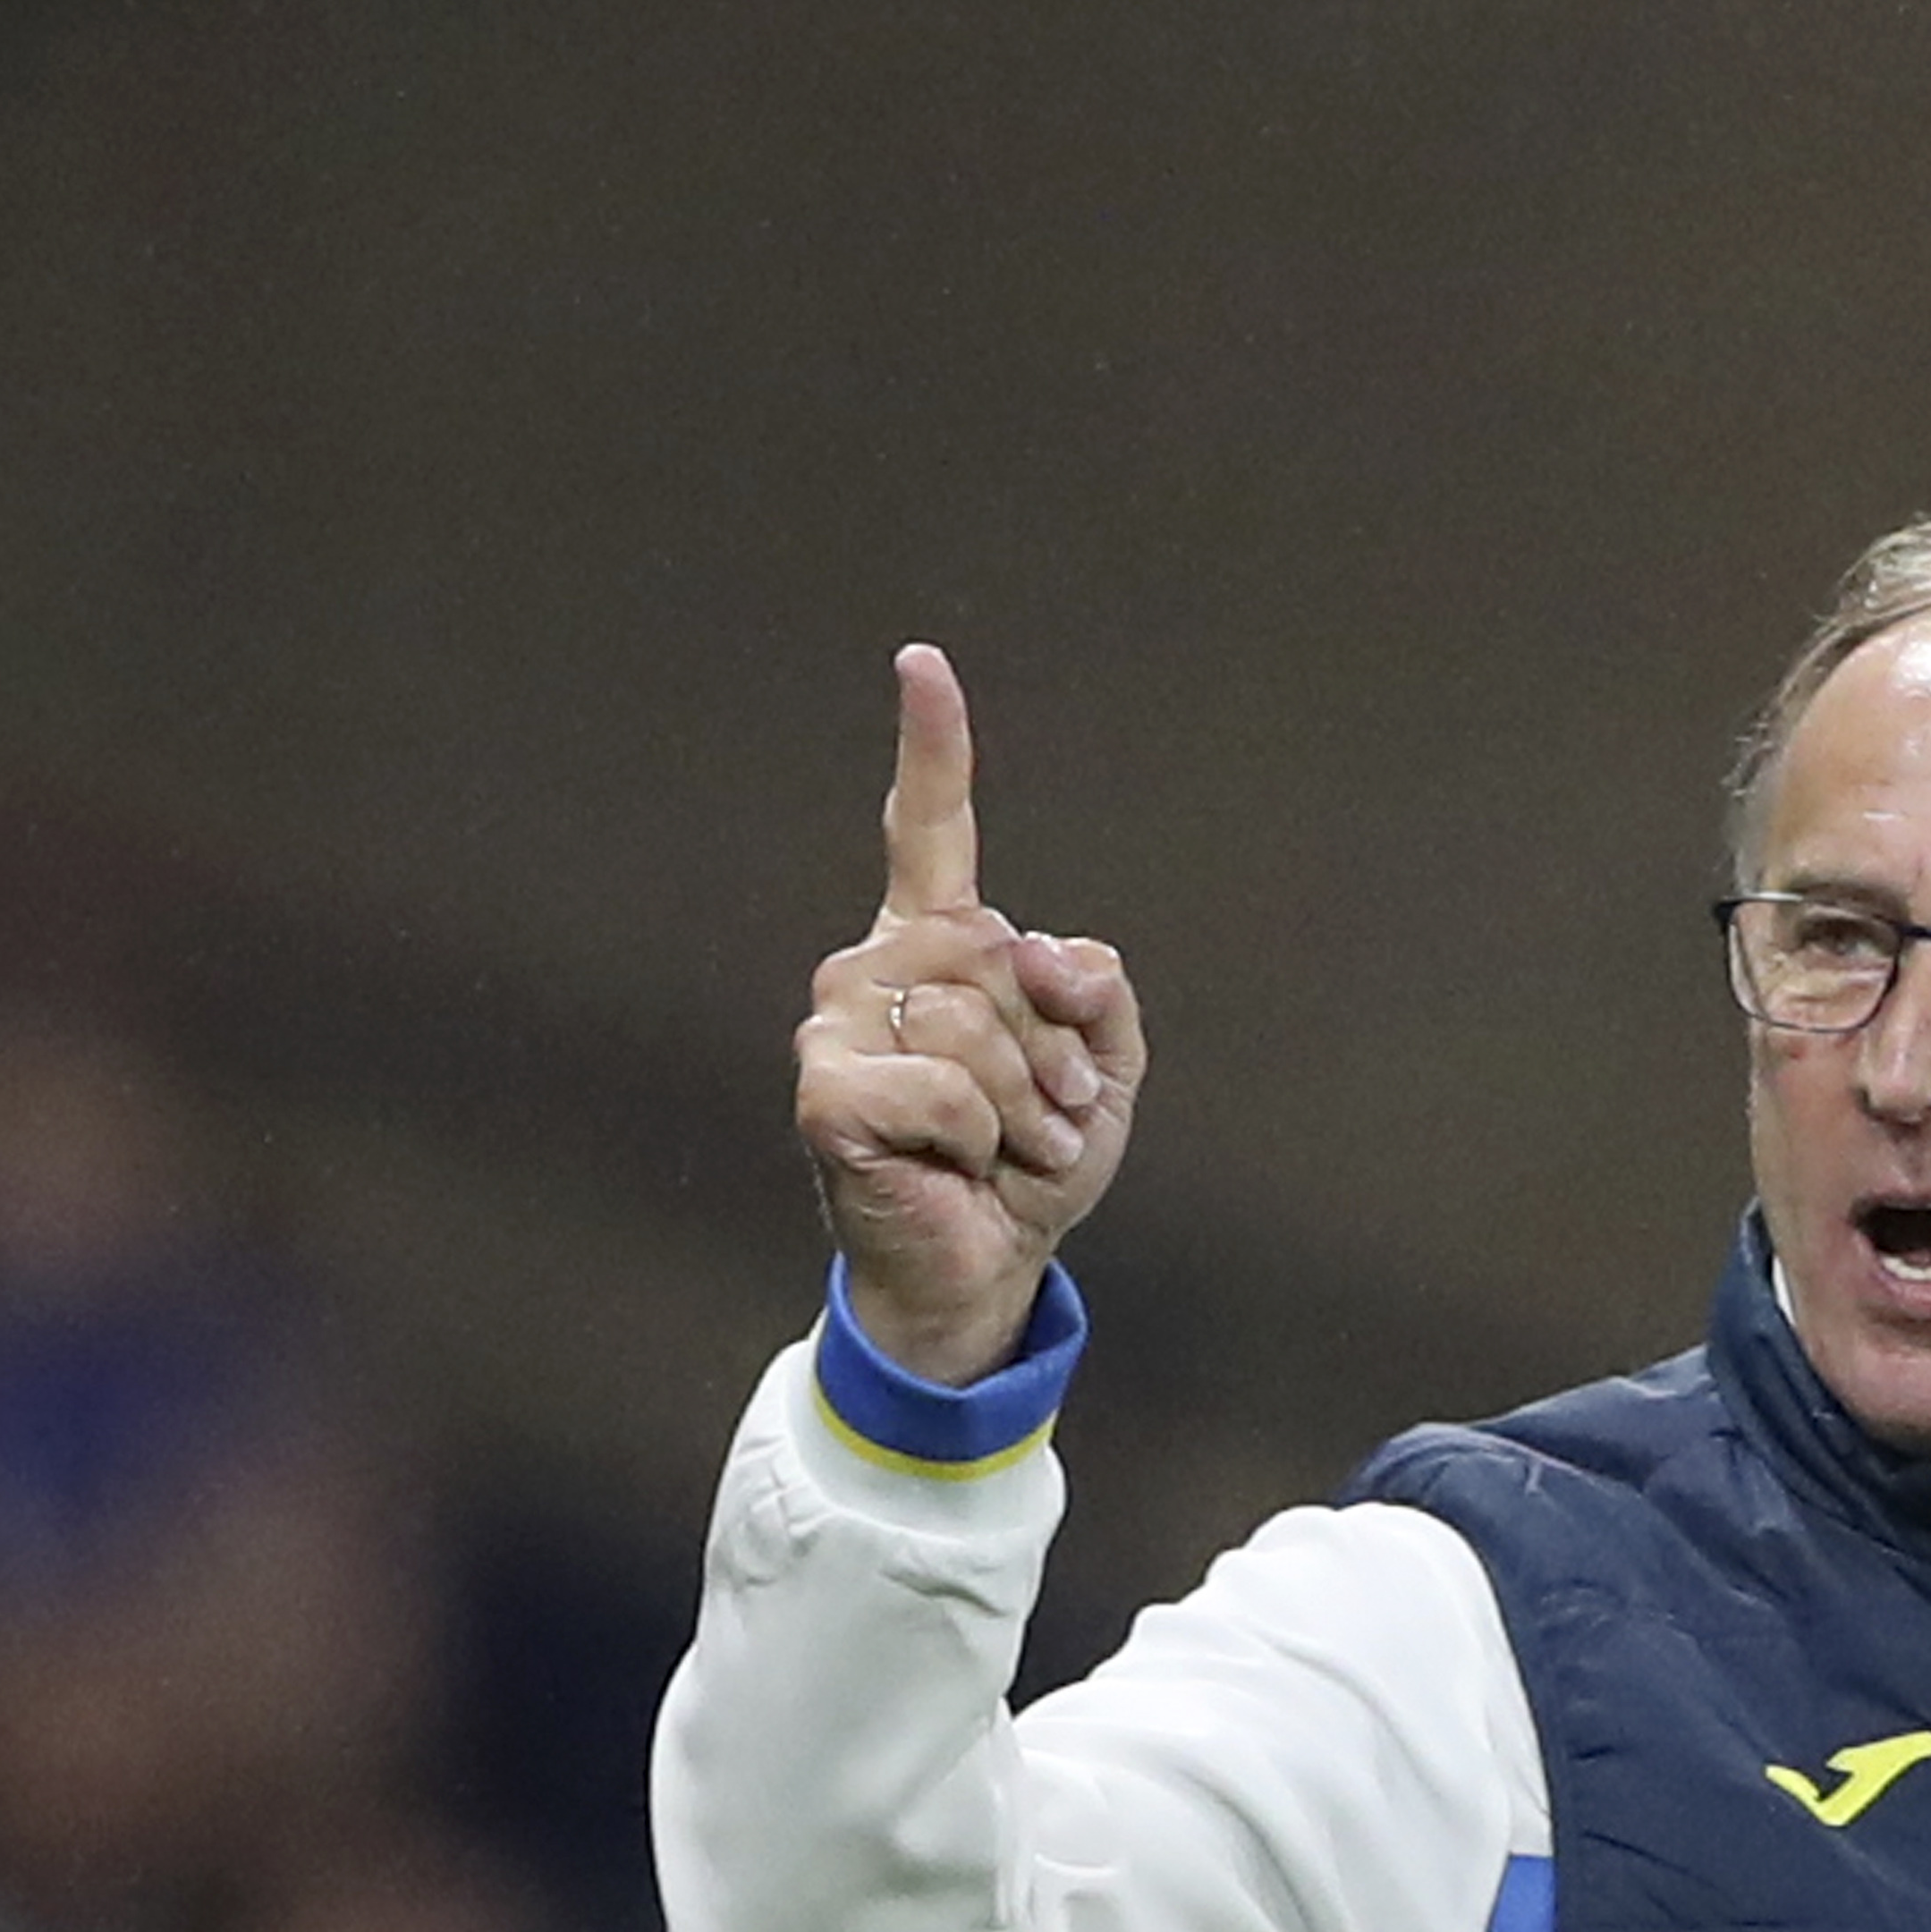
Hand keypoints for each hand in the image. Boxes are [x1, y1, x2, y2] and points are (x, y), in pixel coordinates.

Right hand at [796, 645, 1146, 1386]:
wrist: (985, 1267)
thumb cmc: (1032, 1166)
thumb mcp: (1105, 1069)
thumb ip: (1099, 993)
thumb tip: (1048, 955)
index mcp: (937, 945)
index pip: (929, 832)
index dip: (931, 749)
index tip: (922, 664)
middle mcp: (875, 966)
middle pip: (992, 949)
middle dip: (1049, 1043)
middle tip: (1045, 1113)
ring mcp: (837, 1024)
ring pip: (970, 1019)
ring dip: (1022, 1098)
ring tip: (1012, 1147)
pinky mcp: (825, 1091)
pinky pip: (940, 1083)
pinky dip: (977, 1134)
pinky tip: (960, 1165)